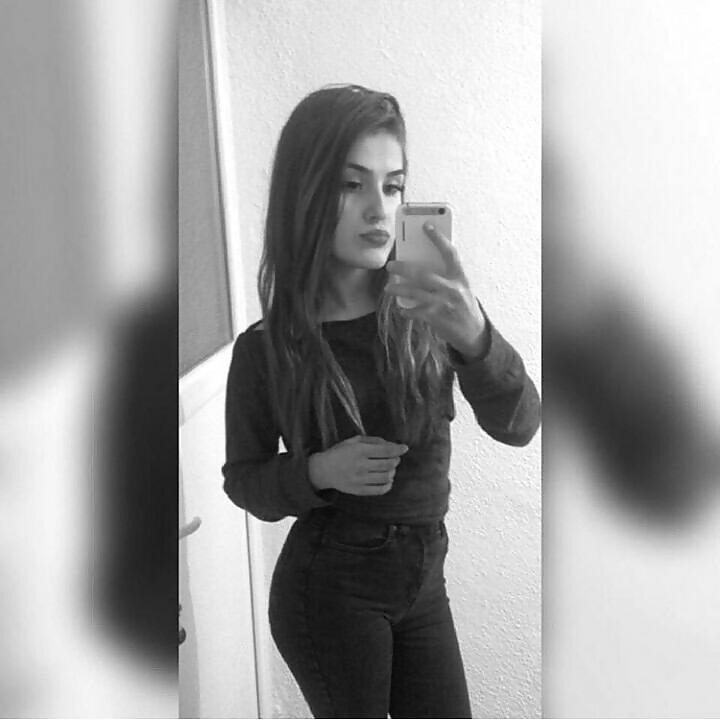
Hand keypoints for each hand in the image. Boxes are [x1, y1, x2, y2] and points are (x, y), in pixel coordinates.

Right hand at [308, 435, 408, 495]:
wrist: (323, 470)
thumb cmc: (340, 452)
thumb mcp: (354, 441)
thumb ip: (373, 441)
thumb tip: (391, 445)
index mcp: (359, 450)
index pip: (385, 450)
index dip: (398, 449)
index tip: (404, 448)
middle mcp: (361, 465)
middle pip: (388, 464)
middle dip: (396, 460)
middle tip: (395, 458)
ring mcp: (360, 480)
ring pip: (386, 477)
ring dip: (392, 472)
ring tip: (390, 468)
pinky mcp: (359, 491)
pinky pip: (380, 490)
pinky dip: (388, 485)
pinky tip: (387, 479)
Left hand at [384, 222, 487, 359]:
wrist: (473, 333)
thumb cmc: (463, 306)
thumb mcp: (460, 287)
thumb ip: (445, 276)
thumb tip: (419, 264)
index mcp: (460, 277)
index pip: (449, 253)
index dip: (438, 238)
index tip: (426, 225)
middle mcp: (453, 288)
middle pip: (423, 273)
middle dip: (403, 268)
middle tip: (390, 266)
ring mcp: (444, 303)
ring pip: (415, 292)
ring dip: (398, 290)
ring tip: (388, 289)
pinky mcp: (436, 318)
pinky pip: (415, 311)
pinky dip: (406, 310)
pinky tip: (401, 309)